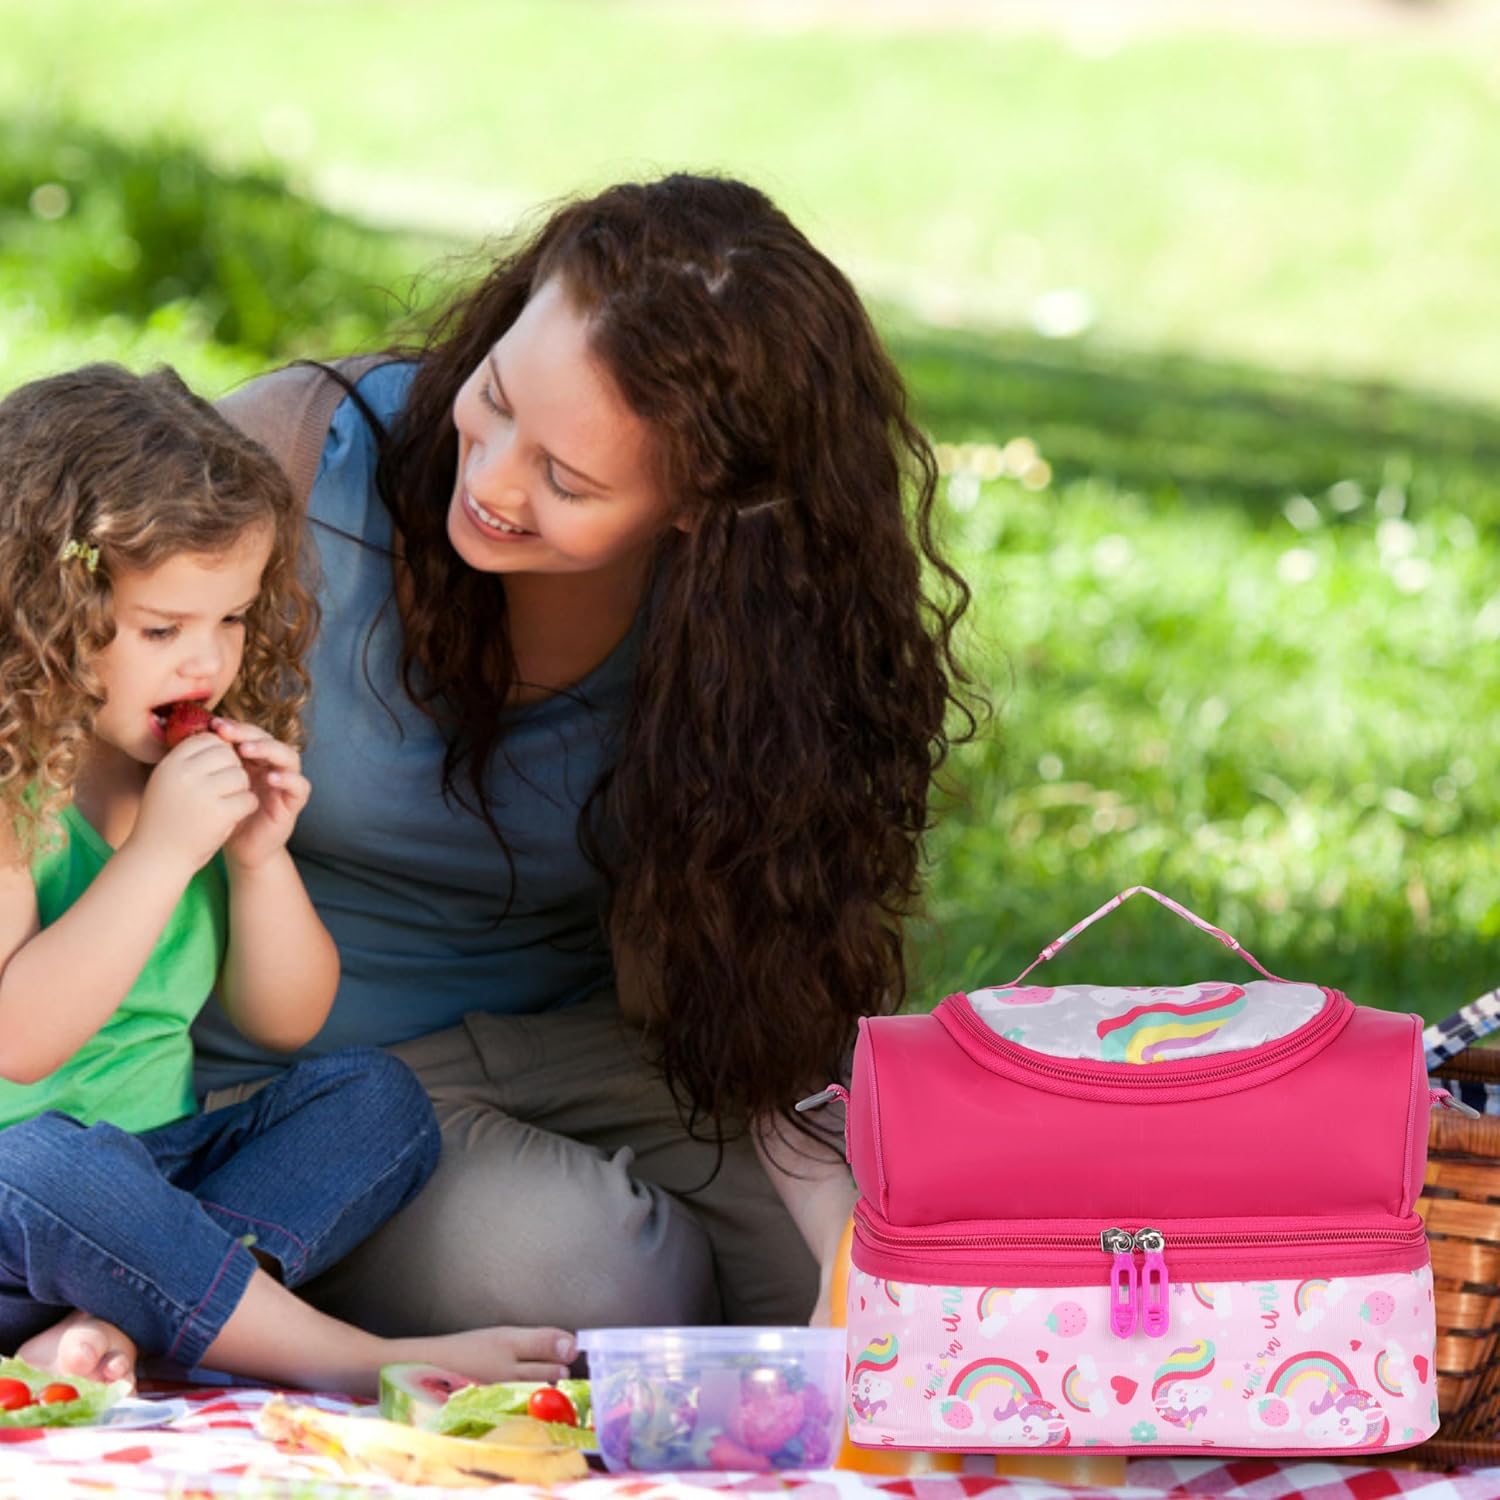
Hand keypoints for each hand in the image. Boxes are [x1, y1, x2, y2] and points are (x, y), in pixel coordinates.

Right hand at [132, 733, 259, 873]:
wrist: (158, 858)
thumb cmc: (165, 818)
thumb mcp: (167, 782)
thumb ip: (189, 761)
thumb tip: (218, 736)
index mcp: (170, 764)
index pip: (206, 740)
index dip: (218, 752)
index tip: (216, 770)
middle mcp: (184, 774)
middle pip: (228, 755)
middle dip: (232, 770)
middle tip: (224, 789)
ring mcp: (202, 793)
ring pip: (241, 776)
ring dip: (240, 790)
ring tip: (225, 804)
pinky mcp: (220, 813)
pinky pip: (248, 799)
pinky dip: (245, 808)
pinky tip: (232, 817)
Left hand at [211, 717, 311, 870]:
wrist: (240, 849)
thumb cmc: (224, 817)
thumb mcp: (214, 787)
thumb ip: (211, 765)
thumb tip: (192, 737)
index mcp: (253, 761)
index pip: (250, 734)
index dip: (235, 727)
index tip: (214, 725)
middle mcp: (272, 767)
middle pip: (269, 739)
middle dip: (249, 733)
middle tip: (228, 732)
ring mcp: (285, 783)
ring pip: (289, 756)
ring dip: (269, 750)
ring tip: (247, 750)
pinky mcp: (294, 802)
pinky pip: (300, 785)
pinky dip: (288, 779)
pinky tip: (270, 778)